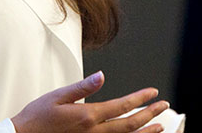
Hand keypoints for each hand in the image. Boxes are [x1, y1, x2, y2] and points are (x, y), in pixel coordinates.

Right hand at [11, 71, 169, 132]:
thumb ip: (83, 87)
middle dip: (150, 115)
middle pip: (130, 125)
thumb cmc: (37, 118)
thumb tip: (102, 75)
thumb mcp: (58, 96)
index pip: (122, 106)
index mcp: (87, 116)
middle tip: (164, 107)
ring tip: (160, 126)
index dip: (140, 99)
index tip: (153, 93)